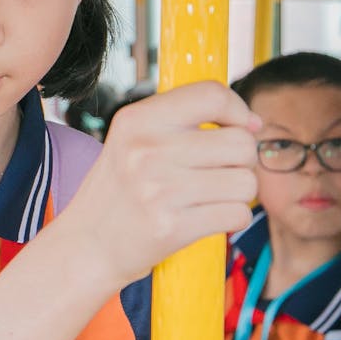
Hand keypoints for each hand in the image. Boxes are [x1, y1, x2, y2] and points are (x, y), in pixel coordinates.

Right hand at [58, 81, 259, 286]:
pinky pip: (238, 214)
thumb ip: (182, 121)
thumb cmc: (121, 190)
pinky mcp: (172, 227)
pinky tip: (205, 218)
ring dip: (237, 193)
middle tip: (218, 171)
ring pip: (245, 182)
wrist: (88, 244)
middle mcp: (146, 150)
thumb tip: (253, 124)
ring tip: (209, 197)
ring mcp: (159, 190)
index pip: (212, 95)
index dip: (238, 110)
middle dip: (242, 160)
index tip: (240, 127)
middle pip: (241, 143)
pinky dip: (231, 219)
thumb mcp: (133, 140)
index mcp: (137, 120)